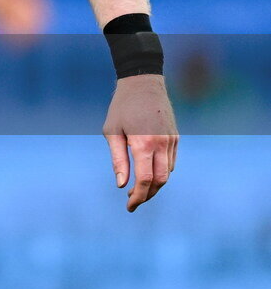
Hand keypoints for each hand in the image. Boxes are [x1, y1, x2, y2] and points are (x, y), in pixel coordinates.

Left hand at [102, 73, 177, 211]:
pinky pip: (170, 161)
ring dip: (155, 184)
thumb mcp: (112, 131)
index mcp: (143, 143)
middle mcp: (161, 143)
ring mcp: (171, 140)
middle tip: (134, 201)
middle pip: (160, 181)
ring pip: (167, 173)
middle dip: (148, 194)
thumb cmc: (122, 106)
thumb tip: (122, 185)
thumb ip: (118, 159)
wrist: (143, 82)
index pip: (145, 180)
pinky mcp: (175, 137)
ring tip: (139, 187)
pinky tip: (148, 171)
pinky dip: (161, 171)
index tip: (129, 206)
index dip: (138, 196)